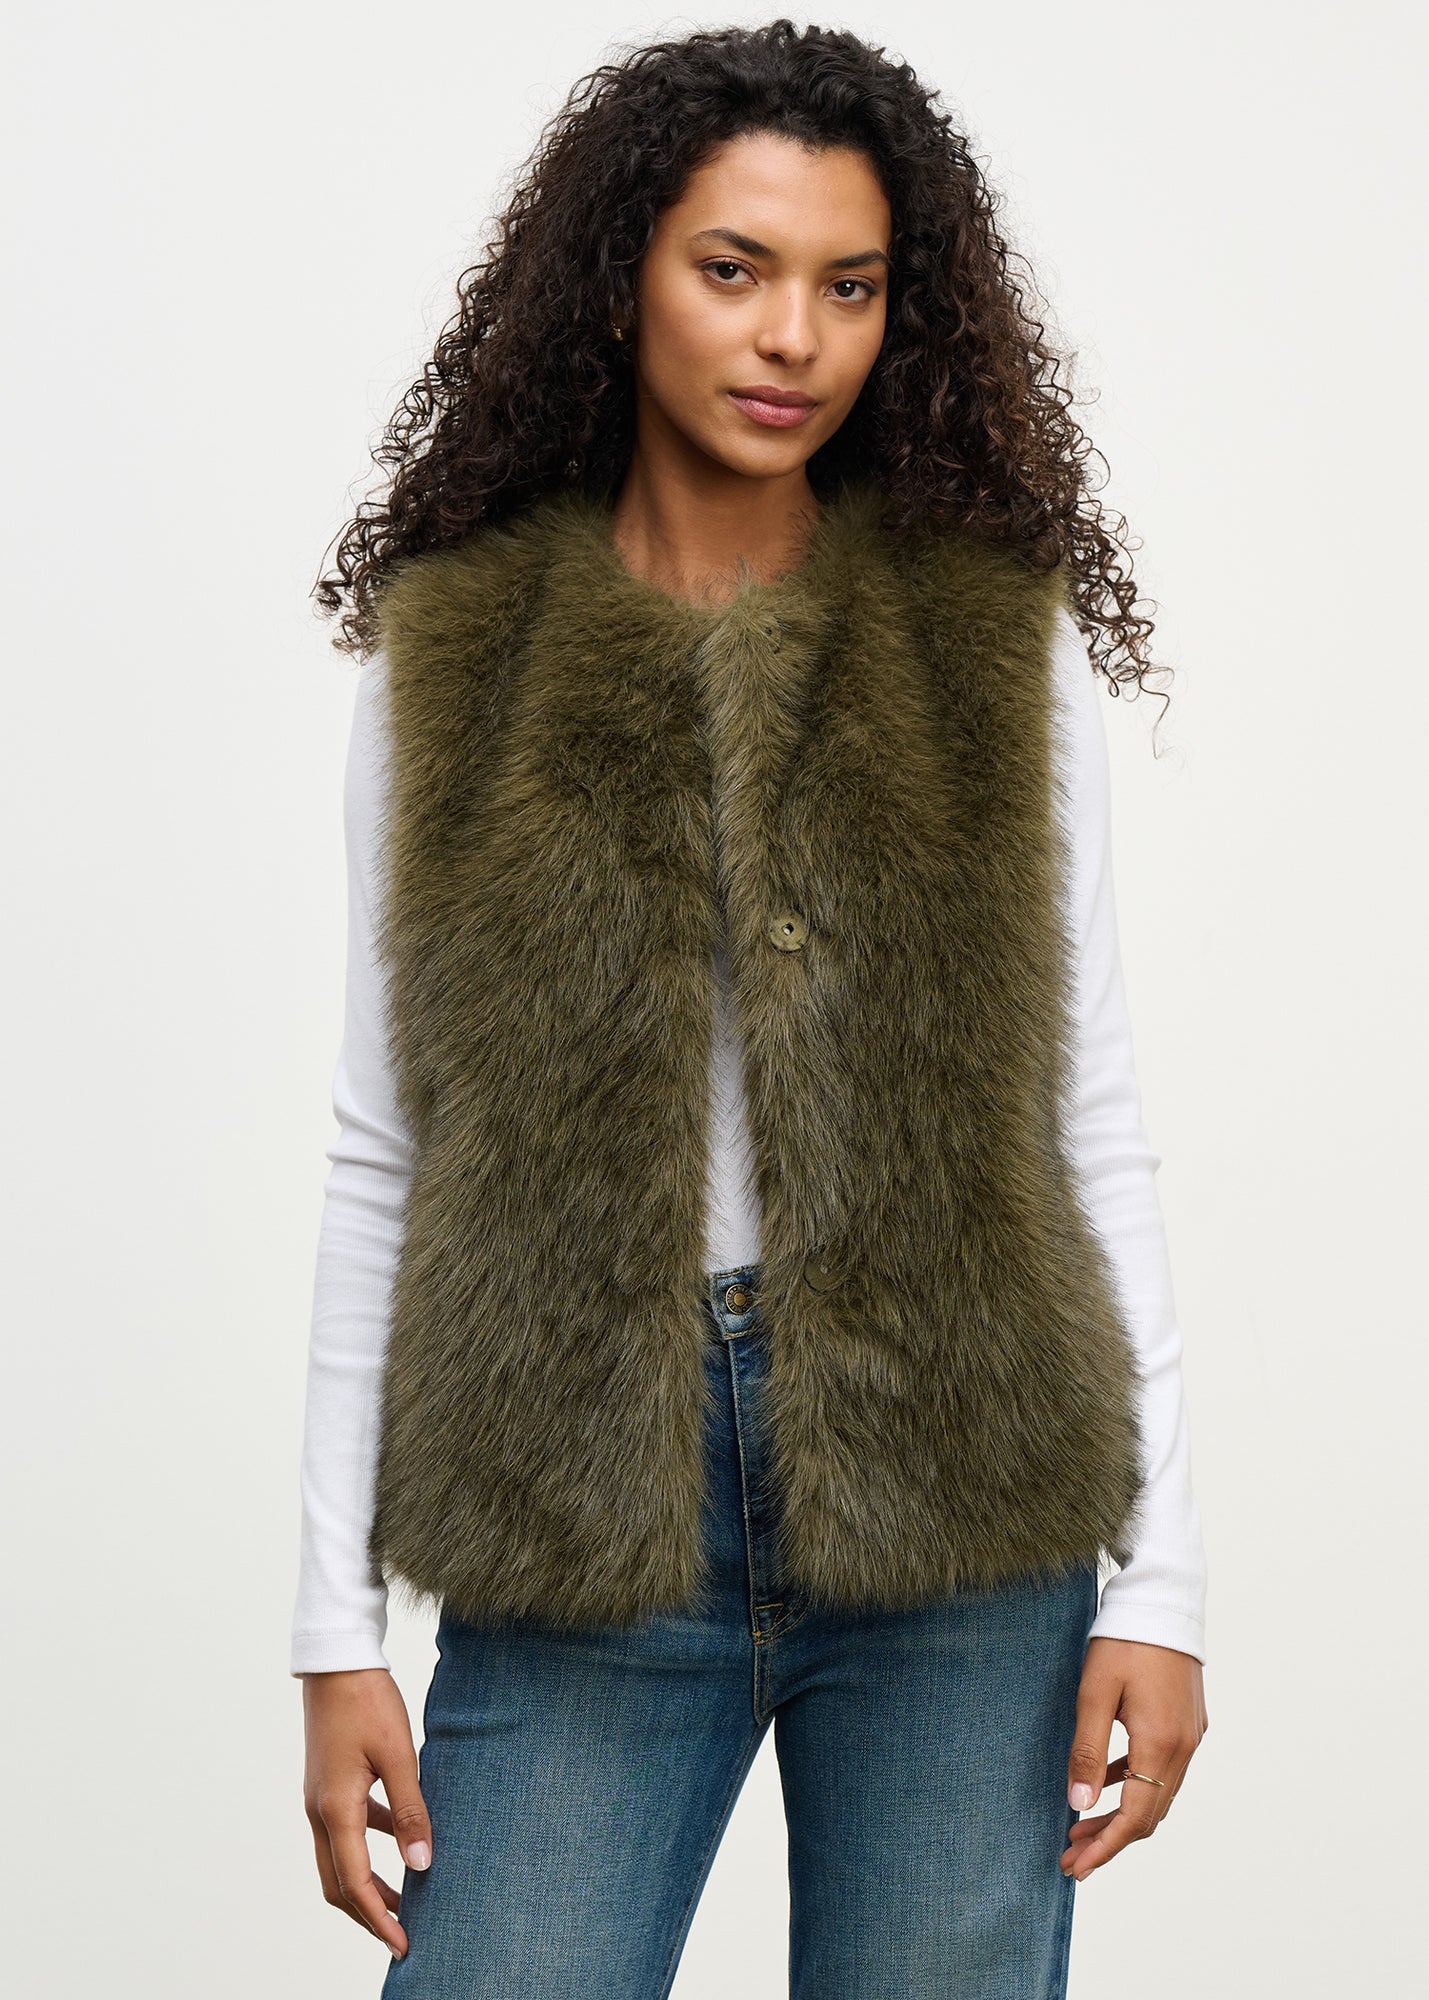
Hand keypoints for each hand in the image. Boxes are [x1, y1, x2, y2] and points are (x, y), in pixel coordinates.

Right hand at [302, 1667, 432, 1960]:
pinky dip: (368, 1846)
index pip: (355, 1884)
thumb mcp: (398, 1754)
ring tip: (403, 1900)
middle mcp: (319, 1811)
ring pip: (339, 1859)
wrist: (337, 1659)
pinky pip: (346, 1828)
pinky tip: (397, 1837)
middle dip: (367, 1914)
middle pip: (338, 1883)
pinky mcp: (328, 1782)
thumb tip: (421, 1864)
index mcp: (335, 1809)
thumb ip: (410, 1809)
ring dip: (367, 1884)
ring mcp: (320, 1797)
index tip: (403, 1945)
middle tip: (401, 1936)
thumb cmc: (367, 1700)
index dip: (379, 1920)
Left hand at [1061, 1637, 1207, 1880]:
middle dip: (1109, 1839)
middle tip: (1071, 1855)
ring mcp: (1190, 1735)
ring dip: (1122, 1814)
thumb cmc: (1124, 1639)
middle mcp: (1184, 1747)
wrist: (1163, 1599)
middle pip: (1149, 1814)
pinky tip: (1106, 1782)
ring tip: (1080, 1825)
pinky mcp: (1188, 1721)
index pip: (1135, 1818)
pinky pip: (1163, 1769)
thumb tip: (1079, 1803)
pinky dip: (1136, 1784)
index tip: (1076, 1867)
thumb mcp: (1094, 1692)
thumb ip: (1088, 1750)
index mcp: (1161, 1743)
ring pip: (1158, 1793)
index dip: (1105, 1847)